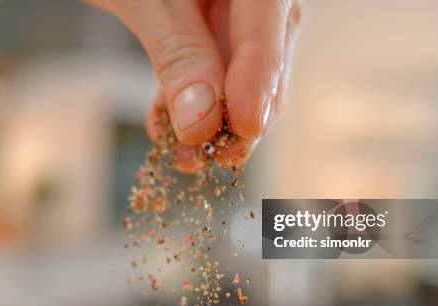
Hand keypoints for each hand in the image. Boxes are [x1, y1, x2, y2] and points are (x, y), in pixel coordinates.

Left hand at [84, 0, 300, 171]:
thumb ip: (177, 53)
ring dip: (214, 121)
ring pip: (241, 77)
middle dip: (239, 115)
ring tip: (185, 155)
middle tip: (214, 157)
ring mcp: (237, 15)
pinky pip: (214, 74)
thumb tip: (200, 122)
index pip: (270, 25)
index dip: (259, 82)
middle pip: (266, 59)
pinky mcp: (214, 34)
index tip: (243, 130)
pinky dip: (191, 105)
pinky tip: (168, 129)